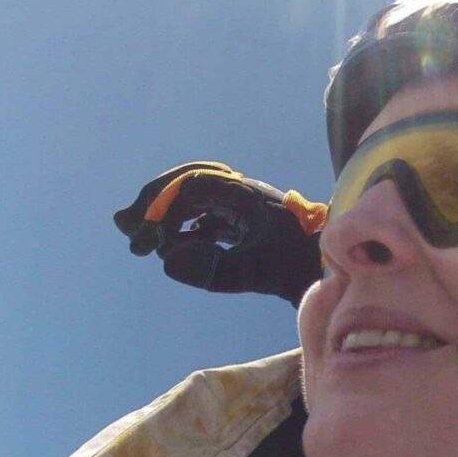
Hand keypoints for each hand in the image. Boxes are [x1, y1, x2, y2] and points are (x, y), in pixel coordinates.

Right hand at [114, 161, 325, 302]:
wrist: (332, 270)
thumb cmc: (298, 269)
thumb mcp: (254, 274)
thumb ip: (211, 270)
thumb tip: (166, 261)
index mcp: (242, 195)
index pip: (187, 189)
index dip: (158, 210)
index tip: (143, 240)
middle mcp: (240, 192)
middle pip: (185, 182)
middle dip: (153, 203)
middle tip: (125, 226)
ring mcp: (243, 204)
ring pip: (194, 197)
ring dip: (167, 215)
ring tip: (143, 241)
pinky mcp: (246, 219)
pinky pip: (206, 214)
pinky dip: (184, 227)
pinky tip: (171, 248)